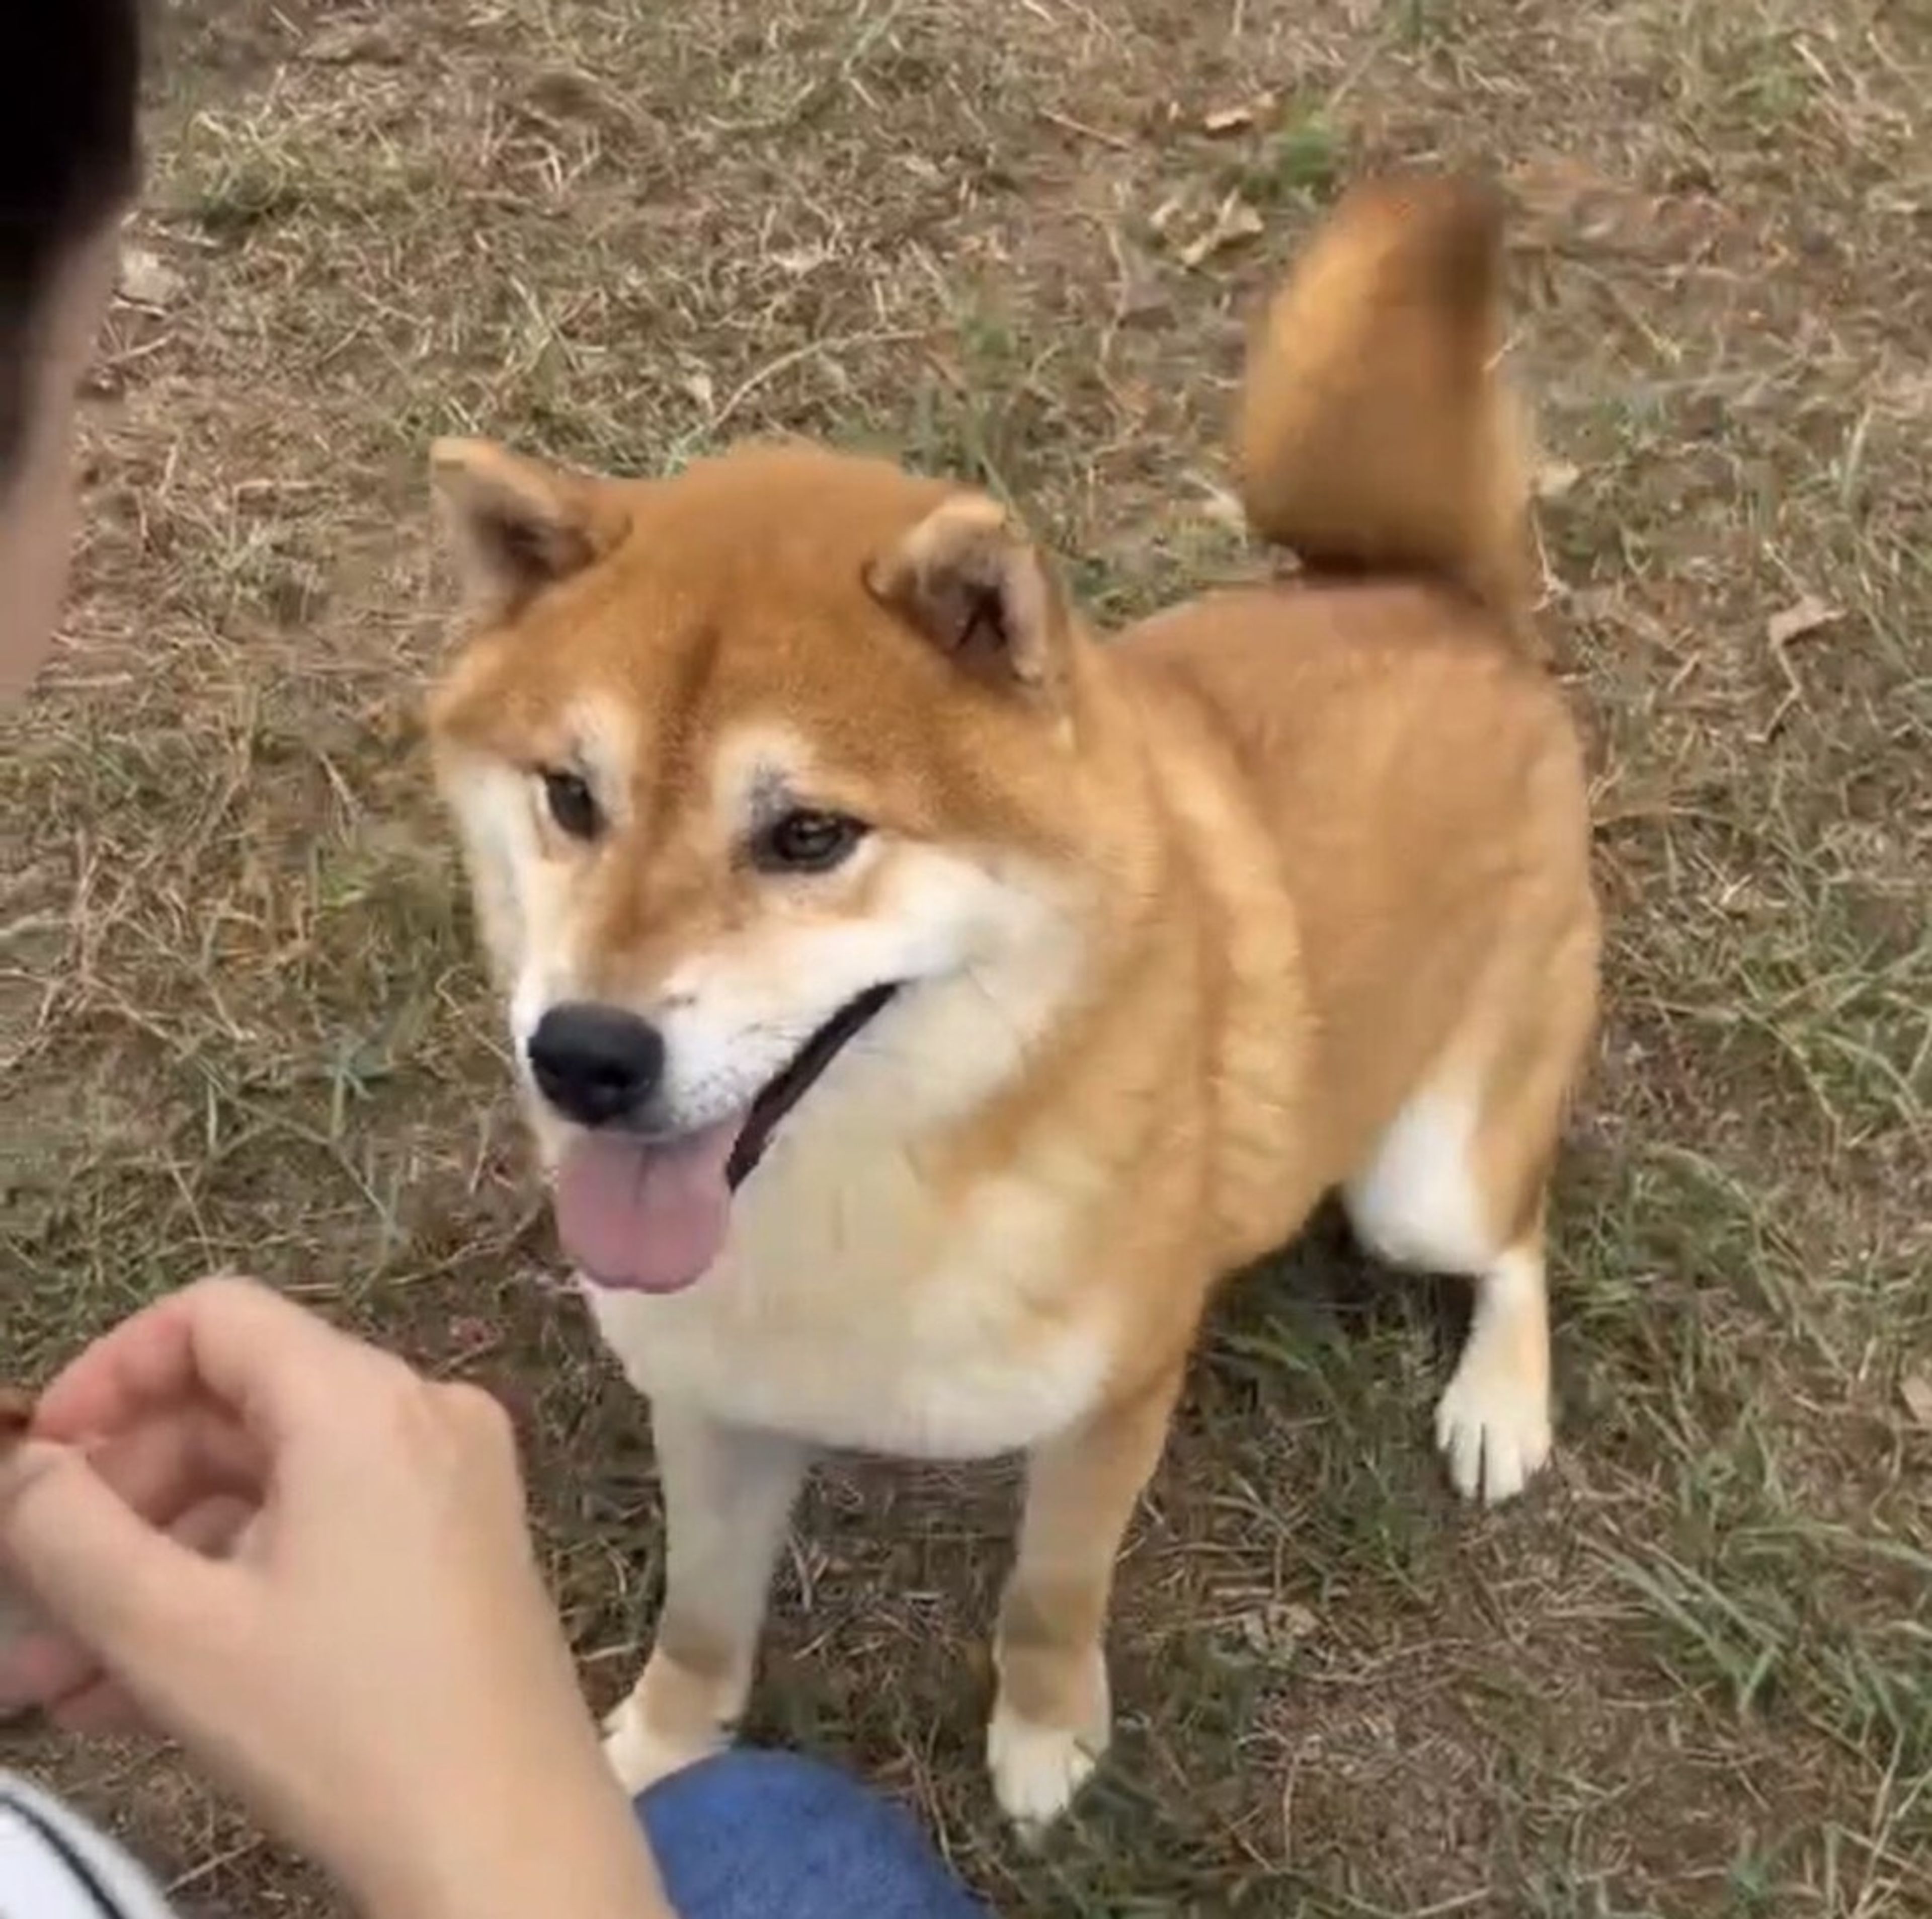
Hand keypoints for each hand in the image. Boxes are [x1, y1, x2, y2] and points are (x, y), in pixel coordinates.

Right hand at [0, 1278, 669, 1918]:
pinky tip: (145, 1689)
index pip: (215, 1318)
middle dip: (118, 1504)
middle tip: (29, 1602)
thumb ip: (71, 1535)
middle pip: (238, 1408)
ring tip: (59, 1680)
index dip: (110, 1372)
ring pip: (272, 1489)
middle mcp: (420, 1413)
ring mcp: (453, 1480)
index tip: (38, 1464)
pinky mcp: (463, 1546)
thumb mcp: (172, 1633)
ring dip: (161, 1569)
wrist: (509, 1841)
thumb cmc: (340, 1727)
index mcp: (362, 1399)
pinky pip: (327, 1532)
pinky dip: (237, 1587)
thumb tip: (24, 1468)